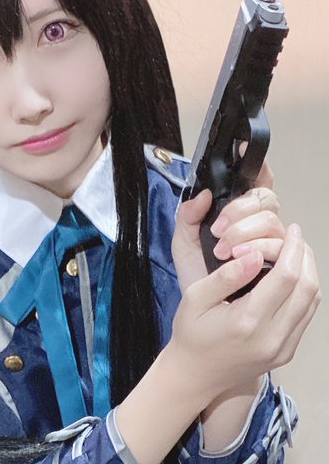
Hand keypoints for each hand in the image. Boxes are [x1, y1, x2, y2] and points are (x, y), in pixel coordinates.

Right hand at [168, 222, 320, 402]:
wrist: (194, 375)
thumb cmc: (191, 335)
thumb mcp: (194, 298)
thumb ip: (226, 275)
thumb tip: (255, 255)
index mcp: (247, 322)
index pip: (286, 277)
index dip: (293, 249)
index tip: (291, 232)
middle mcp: (271, 338)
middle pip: (307, 287)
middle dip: (305, 257)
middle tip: (296, 240)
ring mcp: (282, 348)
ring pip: (312, 301)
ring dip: (309, 273)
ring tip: (296, 255)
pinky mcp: (286, 353)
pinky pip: (306, 316)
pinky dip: (305, 292)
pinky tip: (292, 279)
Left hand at [172, 154, 280, 294]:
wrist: (202, 312)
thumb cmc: (198, 278)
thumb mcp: (183, 243)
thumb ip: (187, 216)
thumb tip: (202, 194)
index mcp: (240, 213)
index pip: (256, 182)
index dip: (256, 165)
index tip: (244, 152)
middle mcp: (260, 225)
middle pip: (265, 200)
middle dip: (240, 212)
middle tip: (218, 231)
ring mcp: (272, 243)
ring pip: (272, 223)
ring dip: (246, 233)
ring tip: (224, 251)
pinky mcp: (279, 264)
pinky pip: (280, 248)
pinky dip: (259, 250)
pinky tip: (242, 258)